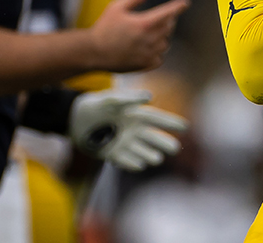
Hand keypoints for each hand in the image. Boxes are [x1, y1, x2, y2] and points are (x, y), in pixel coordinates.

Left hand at [69, 89, 186, 170]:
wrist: (76, 118)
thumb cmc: (96, 105)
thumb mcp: (111, 98)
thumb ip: (129, 98)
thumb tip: (150, 97)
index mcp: (136, 115)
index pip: (157, 119)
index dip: (171, 123)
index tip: (186, 127)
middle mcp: (134, 131)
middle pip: (153, 139)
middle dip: (165, 144)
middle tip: (175, 149)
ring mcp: (124, 143)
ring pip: (141, 151)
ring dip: (149, 156)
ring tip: (156, 159)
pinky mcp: (112, 154)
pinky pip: (125, 160)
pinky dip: (131, 163)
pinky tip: (139, 165)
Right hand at [88, 0, 188, 71]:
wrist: (94, 52)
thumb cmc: (104, 27)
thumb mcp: (116, 7)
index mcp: (144, 23)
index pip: (168, 12)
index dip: (178, 6)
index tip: (185, 3)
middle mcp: (150, 39)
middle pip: (169, 27)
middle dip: (167, 20)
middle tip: (157, 17)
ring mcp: (149, 53)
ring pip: (166, 42)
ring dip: (162, 36)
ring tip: (149, 33)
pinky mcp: (146, 65)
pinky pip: (160, 57)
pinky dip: (157, 52)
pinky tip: (147, 47)